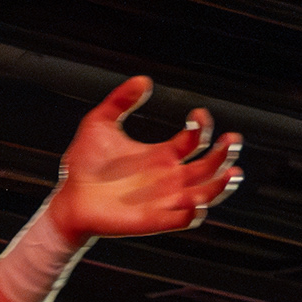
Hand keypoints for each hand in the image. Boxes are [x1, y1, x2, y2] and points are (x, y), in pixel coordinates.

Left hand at [51, 78, 242, 240]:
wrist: (67, 199)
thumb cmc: (84, 165)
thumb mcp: (99, 123)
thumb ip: (120, 101)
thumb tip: (144, 80)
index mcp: (162, 155)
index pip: (195, 142)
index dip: (202, 127)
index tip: (197, 115)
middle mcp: (169, 178)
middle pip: (209, 168)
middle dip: (225, 155)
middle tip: (233, 140)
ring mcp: (163, 201)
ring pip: (205, 195)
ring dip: (221, 186)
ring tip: (234, 173)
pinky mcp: (153, 221)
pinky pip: (182, 221)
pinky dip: (194, 214)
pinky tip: (198, 203)